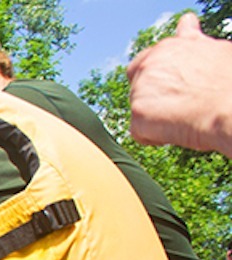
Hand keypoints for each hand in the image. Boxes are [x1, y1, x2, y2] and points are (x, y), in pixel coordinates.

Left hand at [128, 13, 231, 155]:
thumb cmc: (230, 82)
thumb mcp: (213, 49)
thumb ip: (192, 40)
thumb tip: (187, 22)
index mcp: (167, 48)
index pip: (145, 62)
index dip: (158, 79)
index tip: (176, 88)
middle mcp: (149, 65)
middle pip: (137, 86)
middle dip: (153, 97)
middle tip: (181, 105)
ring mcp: (140, 90)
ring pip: (140, 109)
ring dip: (157, 116)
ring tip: (186, 116)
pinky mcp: (138, 116)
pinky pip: (140, 132)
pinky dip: (155, 136)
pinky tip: (178, 130)